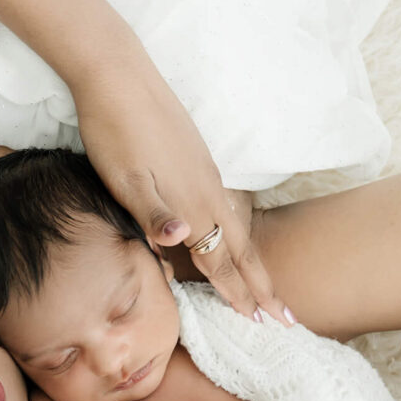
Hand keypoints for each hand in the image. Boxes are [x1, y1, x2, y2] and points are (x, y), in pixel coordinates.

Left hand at [70, 59, 292, 324]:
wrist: (118, 77)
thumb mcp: (125, 179)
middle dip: (263, 286)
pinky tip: (233, 233)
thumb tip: (181, 240)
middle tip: (286, 318)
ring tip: (265, 284)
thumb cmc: (114, 133)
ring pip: (238, 228)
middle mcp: (207, 192)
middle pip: (242, 249)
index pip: (220, 261)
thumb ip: (153, 213)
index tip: (260, 323)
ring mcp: (207, 175)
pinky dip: (238, 232)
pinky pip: (229, 208)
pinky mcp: (200, 160)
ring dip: (254, 261)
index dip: (238, 294)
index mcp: (191, 204)